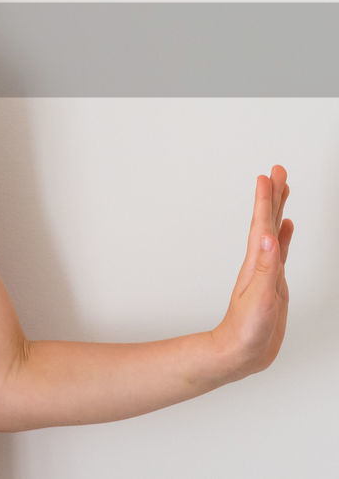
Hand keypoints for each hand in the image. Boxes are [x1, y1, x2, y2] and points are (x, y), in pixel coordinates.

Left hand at [211, 165, 293, 379]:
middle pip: (267, 222)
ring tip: (283, 190)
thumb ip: (266, 268)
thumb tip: (269, 236)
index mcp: (257, 263)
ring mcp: (267, 271)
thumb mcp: (260, 298)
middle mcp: (260, 262)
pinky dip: (283, 237)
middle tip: (278, 171)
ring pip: (274, 233)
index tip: (268, 175)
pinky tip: (285, 229)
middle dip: (273, 195)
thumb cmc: (246, 329)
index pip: (262, 224)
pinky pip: (280, 252)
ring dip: (278, 210)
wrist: (239, 353)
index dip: (265, 200)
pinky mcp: (274, 283)